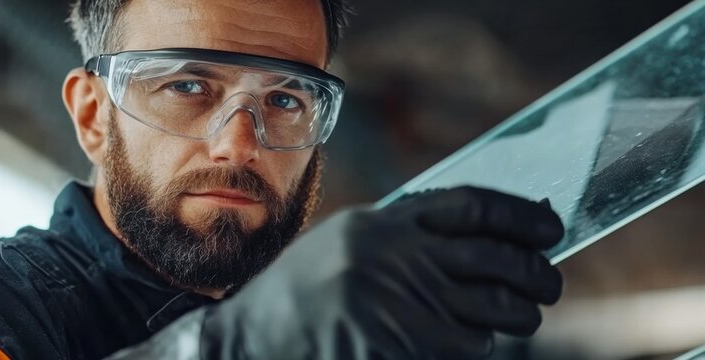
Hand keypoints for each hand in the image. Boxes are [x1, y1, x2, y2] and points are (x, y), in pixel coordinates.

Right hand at [200, 187, 563, 358]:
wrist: (258, 334)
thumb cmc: (309, 283)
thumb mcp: (354, 238)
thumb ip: (411, 230)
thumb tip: (488, 231)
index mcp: (383, 224)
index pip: (472, 206)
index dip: (520, 215)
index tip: (549, 225)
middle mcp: (392, 259)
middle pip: (495, 260)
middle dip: (538, 273)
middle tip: (549, 279)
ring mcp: (396, 307)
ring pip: (491, 312)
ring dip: (514, 315)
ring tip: (517, 312)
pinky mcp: (397, 347)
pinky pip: (466, 347)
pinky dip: (478, 343)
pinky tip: (468, 336)